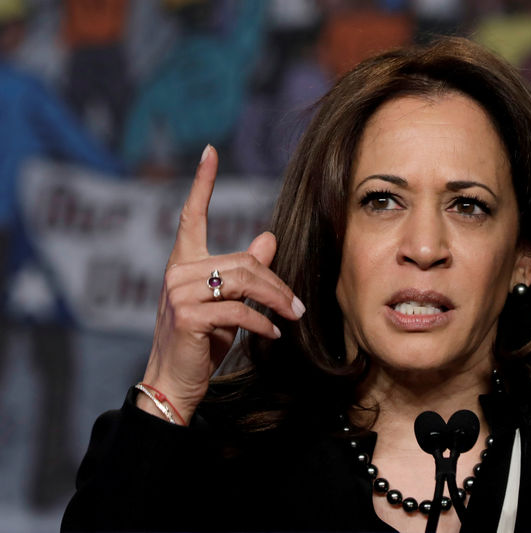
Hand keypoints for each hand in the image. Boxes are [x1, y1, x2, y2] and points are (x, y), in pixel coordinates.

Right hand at [137, 145, 304, 422]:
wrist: (174, 380)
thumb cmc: (201, 340)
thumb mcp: (225, 302)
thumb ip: (244, 270)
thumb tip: (268, 238)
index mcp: (184, 262)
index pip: (191, 215)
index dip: (202, 182)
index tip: (210, 151)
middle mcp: (177, 271)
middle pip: (243, 262)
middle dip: (276, 284)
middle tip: (298, 305)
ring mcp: (179, 293)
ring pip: (244, 282)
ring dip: (276, 301)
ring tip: (293, 316)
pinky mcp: (188, 316)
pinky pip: (239, 311)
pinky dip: (262, 322)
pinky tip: (274, 332)